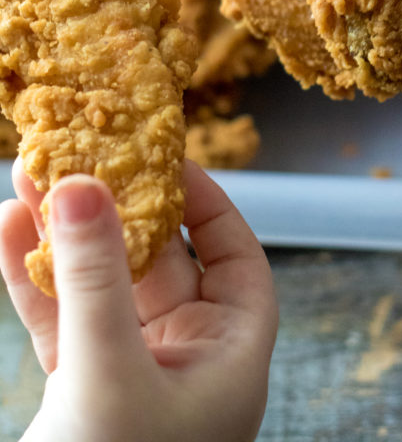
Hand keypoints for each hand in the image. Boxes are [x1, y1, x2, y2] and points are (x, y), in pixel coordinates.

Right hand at [0, 159, 277, 441]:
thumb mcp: (110, 372)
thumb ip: (95, 279)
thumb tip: (83, 186)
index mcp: (228, 356)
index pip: (234, 258)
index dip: (205, 203)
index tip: (166, 158)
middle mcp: (186, 360)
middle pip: (157, 261)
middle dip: (113, 207)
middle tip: (79, 154)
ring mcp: (131, 373)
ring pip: (101, 285)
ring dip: (64, 235)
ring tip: (30, 176)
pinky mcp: (79, 391)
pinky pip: (60, 319)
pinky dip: (35, 279)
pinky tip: (8, 229)